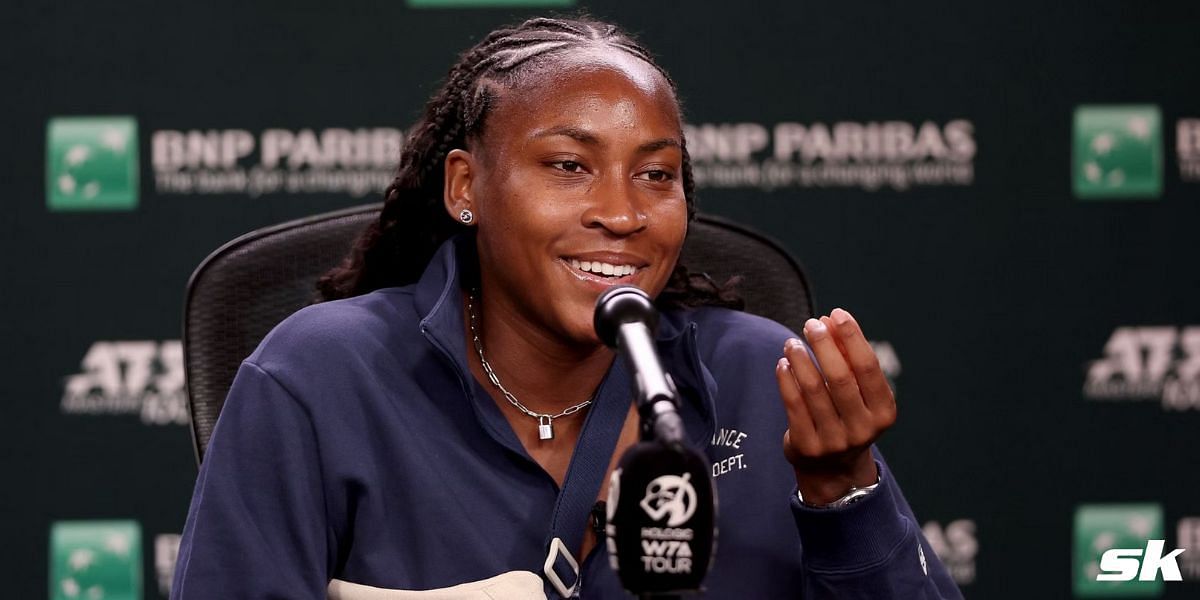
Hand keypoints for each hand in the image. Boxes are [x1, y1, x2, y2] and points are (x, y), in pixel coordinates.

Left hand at [775, 308, 896, 504]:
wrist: (832, 469)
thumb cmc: (847, 416)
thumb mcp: (858, 394)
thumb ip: (848, 359)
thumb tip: (832, 320)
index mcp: (883, 413)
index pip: (868, 367)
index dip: (852, 337)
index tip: (836, 314)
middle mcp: (862, 429)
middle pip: (840, 377)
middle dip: (824, 345)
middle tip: (811, 323)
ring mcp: (834, 441)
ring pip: (813, 389)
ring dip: (800, 359)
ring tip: (791, 342)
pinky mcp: (807, 447)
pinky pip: (793, 404)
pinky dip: (786, 379)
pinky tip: (783, 363)